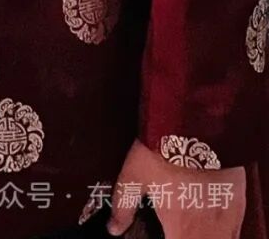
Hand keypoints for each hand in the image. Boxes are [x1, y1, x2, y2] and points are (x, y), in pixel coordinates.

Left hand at [108, 138, 243, 238]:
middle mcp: (204, 233)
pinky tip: (215, 228)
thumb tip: (114, 229)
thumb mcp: (135, 175)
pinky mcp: (239, 207)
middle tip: (177, 230)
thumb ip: (124, 206)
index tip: (165, 235)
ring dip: (205, 238)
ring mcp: (225, 222)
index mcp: (179, 231)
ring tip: (194, 231)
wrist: (200, 126)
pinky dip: (225, 236)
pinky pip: (236, 235)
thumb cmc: (165, 152)